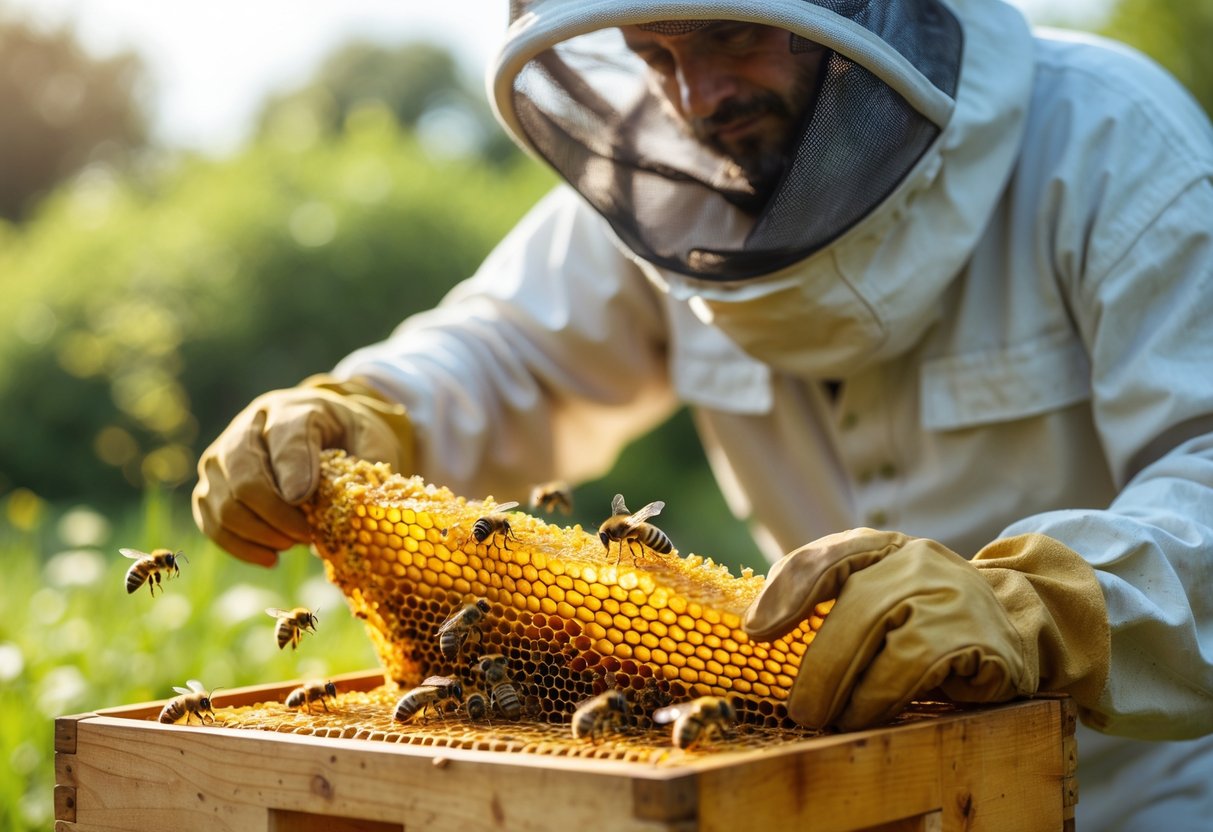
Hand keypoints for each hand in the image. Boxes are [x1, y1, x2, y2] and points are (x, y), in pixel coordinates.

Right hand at [192, 376, 411, 566]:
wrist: (325, 432)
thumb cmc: (348, 438)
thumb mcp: (369, 439)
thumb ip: (362, 463)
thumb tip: (329, 501)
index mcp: (290, 408)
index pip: (286, 435)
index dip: (296, 471)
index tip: (307, 501)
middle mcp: (247, 427)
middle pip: (245, 475)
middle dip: (276, 515)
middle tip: (307, 535)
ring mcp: (221, 457)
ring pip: (223, 503)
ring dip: (259, 534)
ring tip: (292, 544)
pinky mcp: (210, 486)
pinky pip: (211, 522)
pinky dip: (239, 546)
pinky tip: (270, 558)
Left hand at [743, 529, 1108, 730]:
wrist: (1022, 624)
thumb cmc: (930, 616)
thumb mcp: (882, 596)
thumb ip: (828, 598)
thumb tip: (758, 625)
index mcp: (889, 548)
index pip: (834, 555)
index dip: (790, 590)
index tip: (755, 632)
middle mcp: (922, 562)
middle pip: (858, 606)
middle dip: (820, 664)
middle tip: (801, 709)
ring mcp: (955, 595)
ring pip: (887, 635)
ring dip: (848, 685)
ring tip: (829, 718)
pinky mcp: (982, 636)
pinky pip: (919, 664)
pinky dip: (883, 694)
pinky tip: (867, 715)